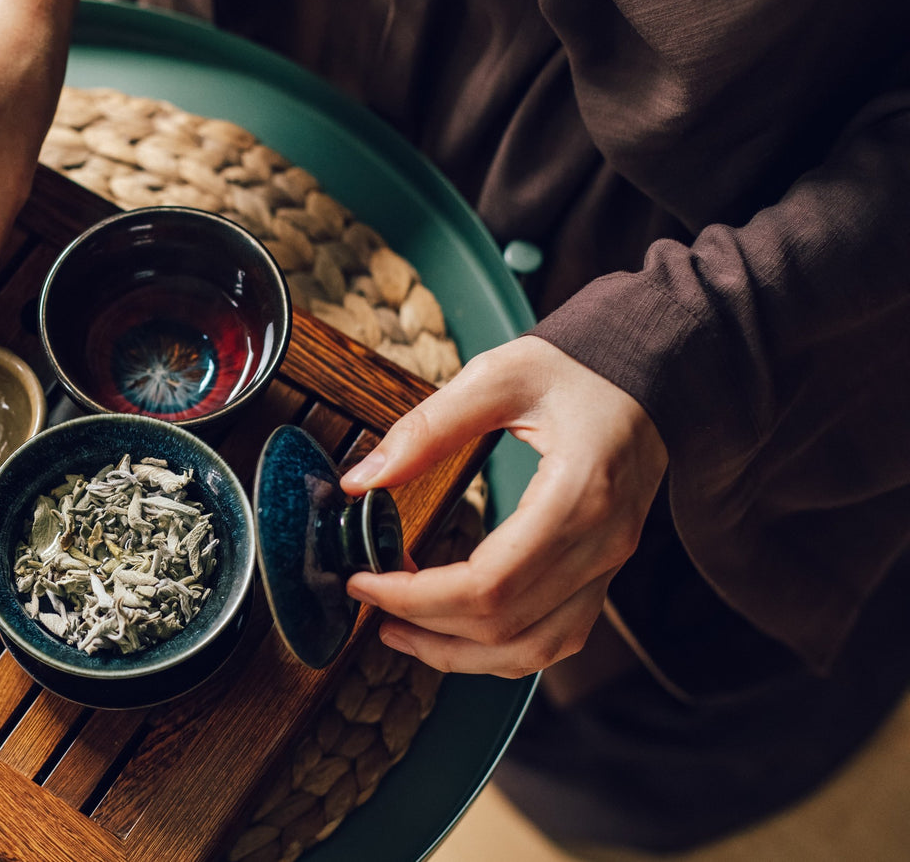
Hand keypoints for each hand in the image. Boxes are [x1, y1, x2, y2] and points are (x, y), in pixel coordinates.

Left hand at [339, 336, 667, 677]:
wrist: (657, 371)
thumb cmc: (581, 367)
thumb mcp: (497, 376)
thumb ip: (427, 429)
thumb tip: (362, 479)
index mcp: (579, 496)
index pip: (488, 585)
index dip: (415, 597)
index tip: (364, 580)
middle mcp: (602, 544)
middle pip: (504, 625)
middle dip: (422, 624)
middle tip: (367, 598)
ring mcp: (609, 565)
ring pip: (534, 649)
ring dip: (459, 653)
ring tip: (399, 629)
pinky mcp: (604, 570)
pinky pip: (556, 636)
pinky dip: (500, 648)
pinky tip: (453, 628)